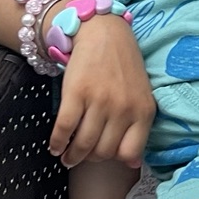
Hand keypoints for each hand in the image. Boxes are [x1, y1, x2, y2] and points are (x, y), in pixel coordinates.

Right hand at [49, 14, 154, 167]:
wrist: (103, 33)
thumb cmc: (123, 67)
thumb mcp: (141, 96)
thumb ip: (138, 128)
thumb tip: (132, 164)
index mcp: (143, 112)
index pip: (130, 153)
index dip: (115, 160)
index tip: (103, 157)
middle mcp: (124, 109)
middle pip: (103, 152)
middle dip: (90, 158)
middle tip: (81, 156)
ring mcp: (100, 101)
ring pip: (83, 144)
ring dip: (72, 156)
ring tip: (66, 157)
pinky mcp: (76, 93)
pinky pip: (65, 128)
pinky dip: (57, 142)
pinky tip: (55, 146)